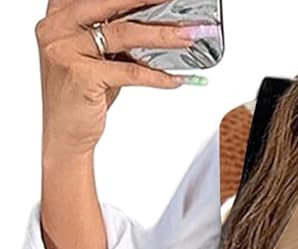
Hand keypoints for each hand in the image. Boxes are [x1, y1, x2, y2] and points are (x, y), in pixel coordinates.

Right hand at [36, 0, 210, 158]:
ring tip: (186, 37)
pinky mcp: (82, 76)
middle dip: (148, 1)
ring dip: (161, 35)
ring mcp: (67, 50)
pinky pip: (130, 72)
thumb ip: (113, 36)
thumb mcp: (95, 57)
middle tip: (177, 2)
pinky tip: (175, 78)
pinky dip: (156, 76)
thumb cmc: (81, 95)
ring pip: (124, 34)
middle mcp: (58, 27)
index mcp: (59, 15)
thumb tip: (156, 24)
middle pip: (111, 4)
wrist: (64, 134)